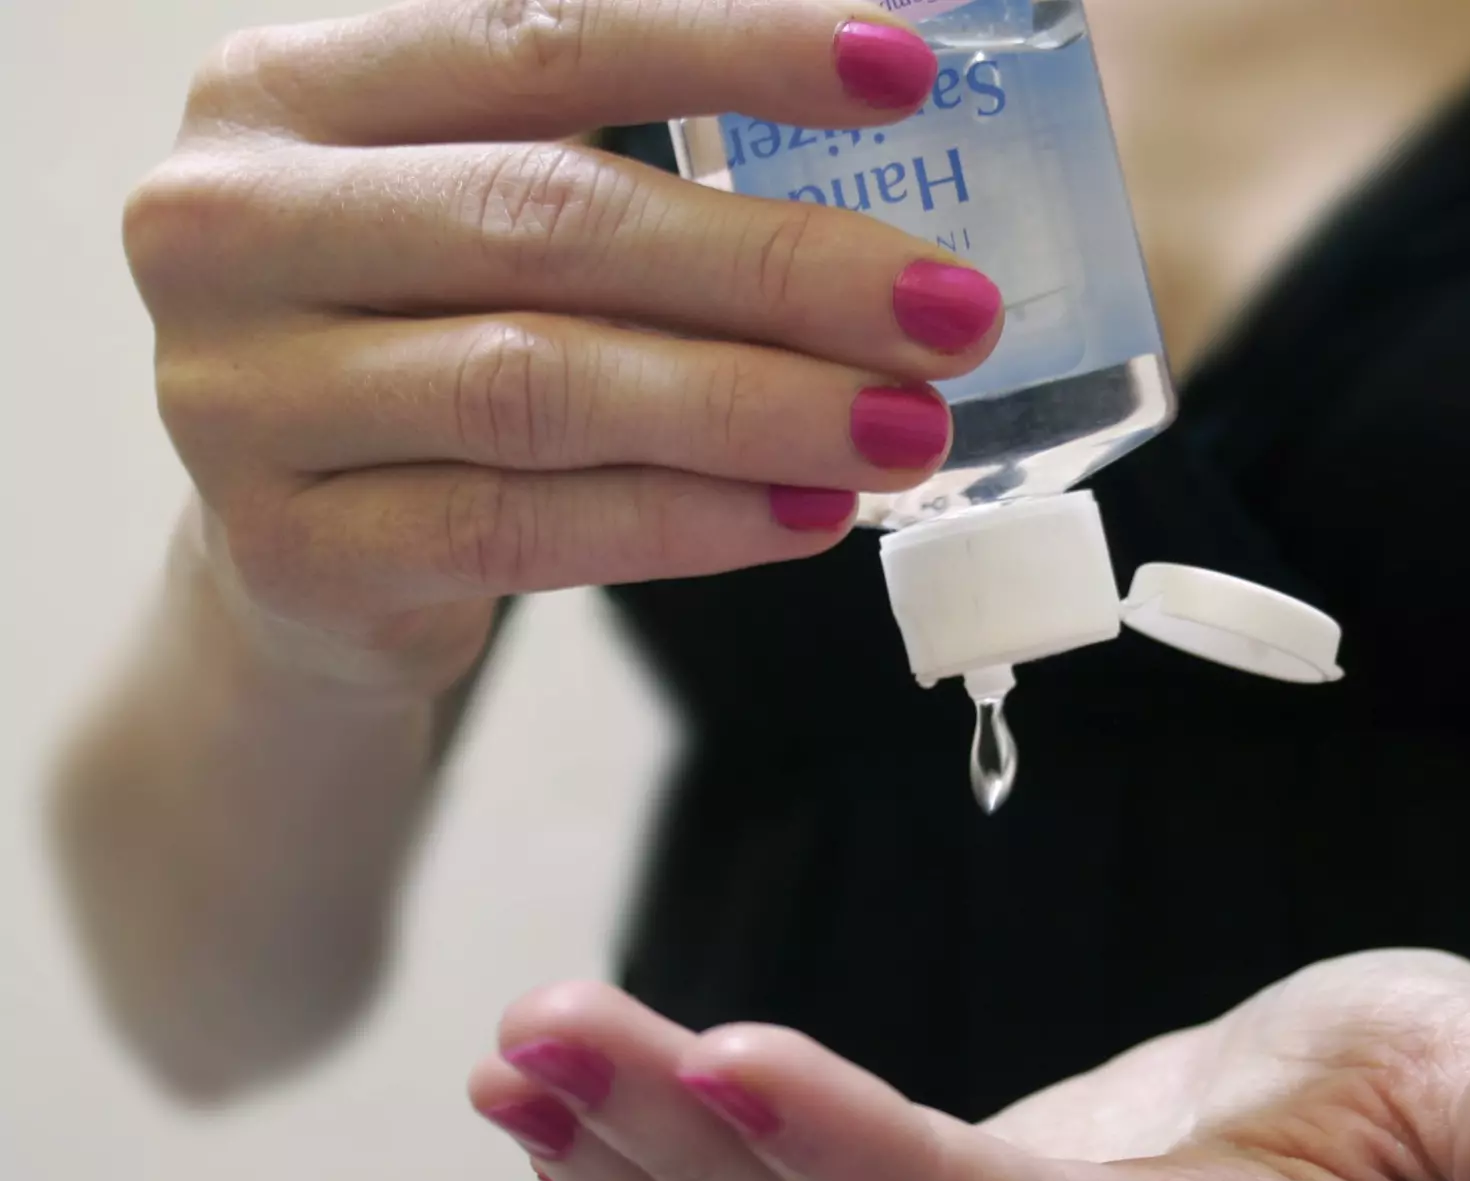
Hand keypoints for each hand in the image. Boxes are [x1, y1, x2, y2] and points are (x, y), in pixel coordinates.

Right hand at [127, 0, 1000, 699]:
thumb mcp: (482, 216)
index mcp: (290, 92)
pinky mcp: (294, 550)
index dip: (732, 48)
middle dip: (780, 268)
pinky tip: (808, 512)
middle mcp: (233, 227)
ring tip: (908, 426)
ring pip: (544, 386)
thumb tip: (879, 113)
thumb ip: (619, 163)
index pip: (539, 38)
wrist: (301, 551)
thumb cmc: (428, 345)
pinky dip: (689, 520)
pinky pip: (526, 528)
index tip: (902, 68)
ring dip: (758, 407)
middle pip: (552, 224)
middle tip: (948, 311)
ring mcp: (242, 396)